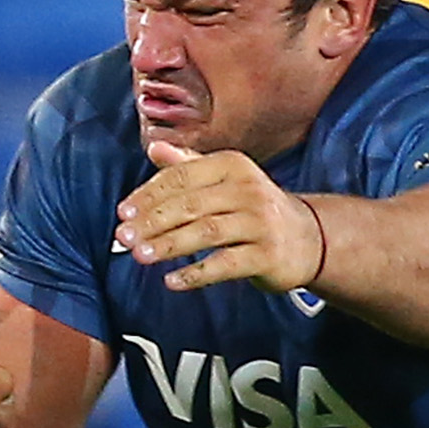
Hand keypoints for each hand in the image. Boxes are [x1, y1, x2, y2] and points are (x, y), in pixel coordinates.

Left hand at [116, 139, 324, 293]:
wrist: (306, 237)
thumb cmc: (252, 207)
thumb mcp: (224, 180)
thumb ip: (188, 165)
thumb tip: (154, 146)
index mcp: (232, 166)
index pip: (181, 176)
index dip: (149, 195)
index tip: (123, 213)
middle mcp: (248, 190)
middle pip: (191, 204)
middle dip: (152, 222)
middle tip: (122, 238)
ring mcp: (260, 222)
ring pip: (206, 233)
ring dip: (169, 245)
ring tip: (139, 256)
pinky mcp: (267, 255)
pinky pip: (226, 264)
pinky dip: (196, 274)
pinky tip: (171, 281)